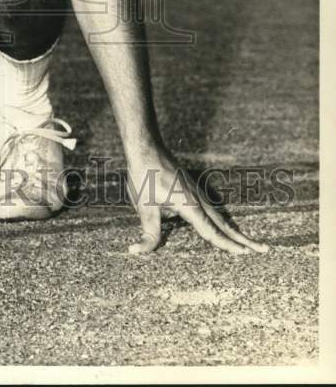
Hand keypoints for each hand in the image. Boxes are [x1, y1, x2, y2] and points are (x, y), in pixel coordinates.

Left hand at [125, 147, 269, 255]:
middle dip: (243, 239)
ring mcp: (196, 192)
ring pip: (219, 215)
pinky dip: (221, 220)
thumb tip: (137, 251)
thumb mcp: (144, 207)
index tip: (245, 254)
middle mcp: (198, 199)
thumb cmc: (144, 176)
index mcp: (190, 205)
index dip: (227, 245)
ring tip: (248, 243)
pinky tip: (221, 225)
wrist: (146, 147)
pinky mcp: (192, 188)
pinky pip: (211, 208)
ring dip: (234, 230)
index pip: (212, 231)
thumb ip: (147, 233)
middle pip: (224, 224)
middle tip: (264, 249)